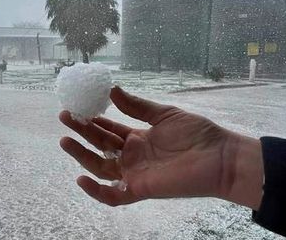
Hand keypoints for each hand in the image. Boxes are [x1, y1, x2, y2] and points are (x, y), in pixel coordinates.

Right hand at [59, 86, 262, 208]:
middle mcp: (132, 156)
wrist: (221, 157)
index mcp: (138, 137)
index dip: (93, 119)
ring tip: (64, 139)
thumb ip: (137, 106)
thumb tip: (112, 90)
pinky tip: (81, 178)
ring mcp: (135, 173)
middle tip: (65, 116)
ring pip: (100, 167)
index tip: (77, 106)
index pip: (109, 128)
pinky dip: (96, 191)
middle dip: (81, 131)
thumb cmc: (197, 134)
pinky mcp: (140, 189)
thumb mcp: (164, 114)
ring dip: (81, 155)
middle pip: (100, 144)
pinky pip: (113, 195)